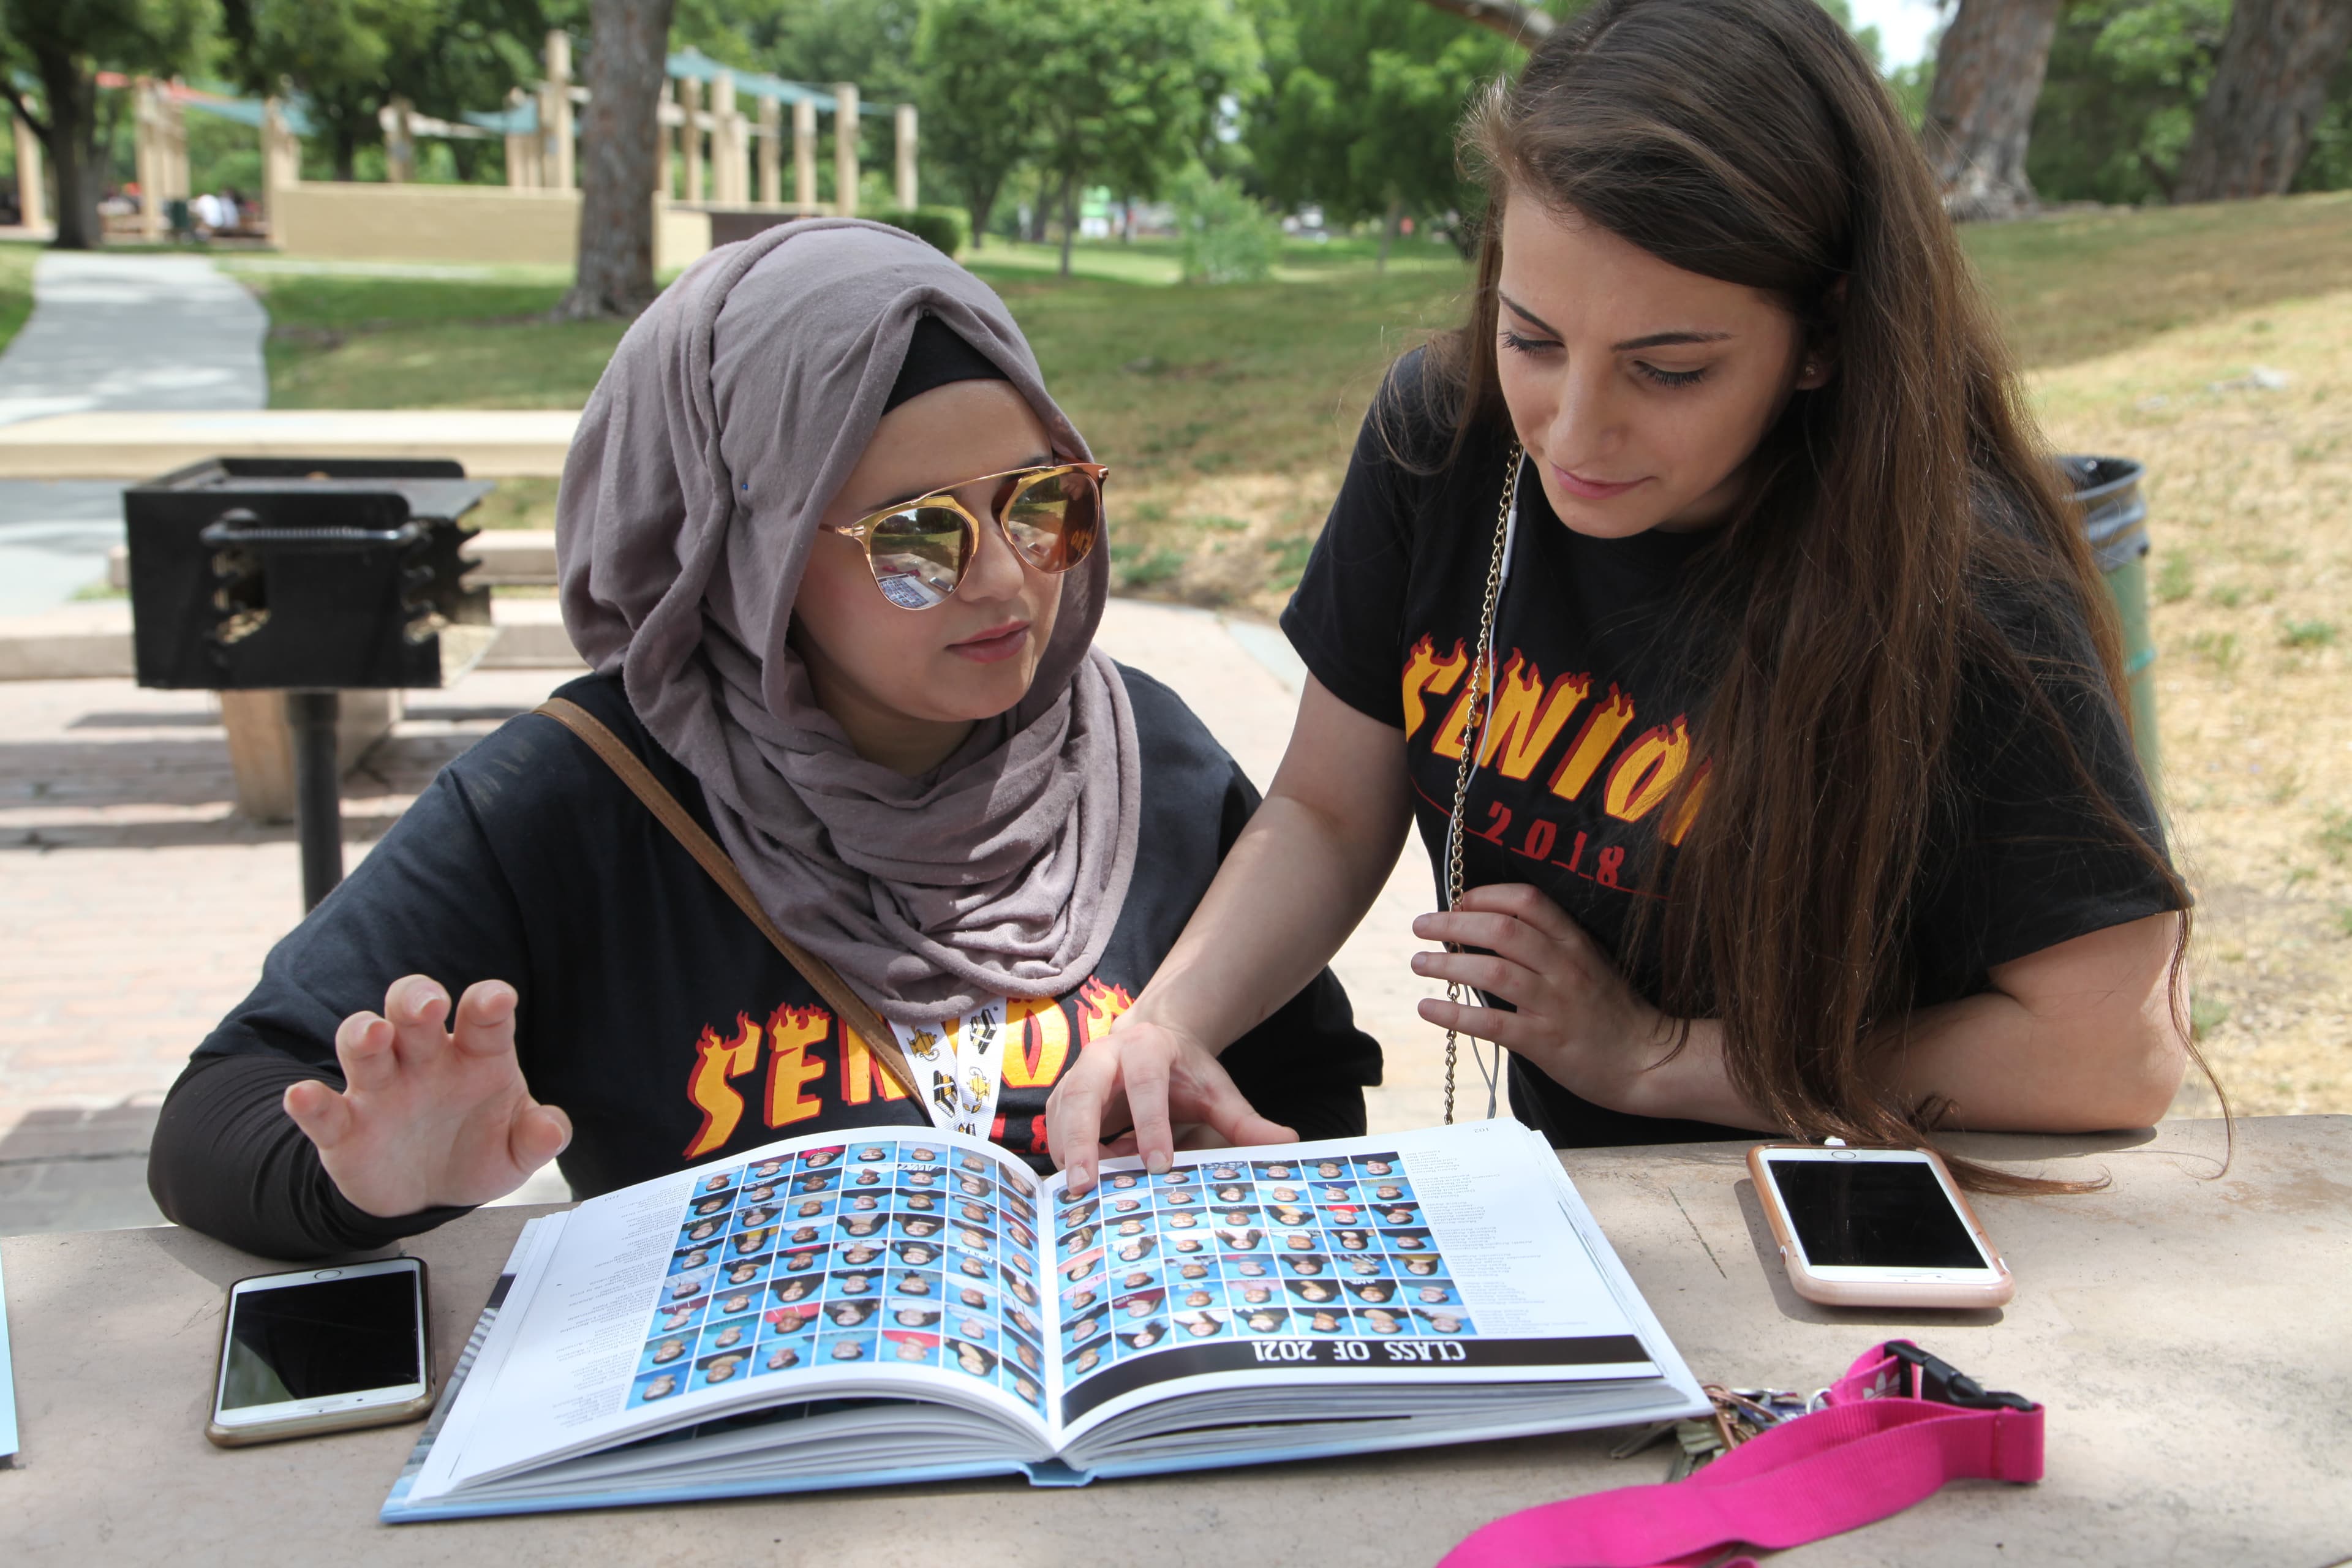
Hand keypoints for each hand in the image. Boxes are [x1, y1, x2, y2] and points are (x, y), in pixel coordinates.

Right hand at [282, 975, 571, 1218]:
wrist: (429, 1195)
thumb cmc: (478, 1151)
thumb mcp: (516, 1152)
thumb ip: (536, 1137)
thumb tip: (553, 1128)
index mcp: (475, 1055)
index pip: (482, 1017)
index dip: (488, 1003)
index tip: (498, 998)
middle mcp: (424, 1060)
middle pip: (412, 1010)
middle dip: (416, 998)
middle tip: (429, 1004)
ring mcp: (381, 1090)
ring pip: (363, 1045)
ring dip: (363, 1034)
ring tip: (373, 1035)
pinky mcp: (345, 1128)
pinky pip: (323, 1110)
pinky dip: (309, 1102)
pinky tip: (302, 1096)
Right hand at [1045, 1016, 1296, 1194]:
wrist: (1151, 1046)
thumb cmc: (1186, 1074)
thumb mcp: (1217, 1092)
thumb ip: (1245, 1120)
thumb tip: (1287, 1142)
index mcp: (1146, 1047)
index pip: (1146, 1084)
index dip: (1150, 1124)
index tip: (1160, 1165)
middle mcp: (1103, 1056)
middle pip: (1082, 1093)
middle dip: (1082, 1137)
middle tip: (1087, 1184)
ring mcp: (1077, 1076)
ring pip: (1060, 1112)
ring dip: (1065, 1152)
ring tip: (1075, 1194)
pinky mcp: (1063, 1098)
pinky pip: (1054, 1128)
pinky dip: (1062, 1156)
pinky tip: (1076, 1187)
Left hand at [1410, 883, 1675, 1114]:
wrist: (1647, 1061)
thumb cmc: (1612, 1012)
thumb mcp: (1589, 964)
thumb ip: (1550, 945)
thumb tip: (1493, 927)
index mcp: (1575, 942)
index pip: (1527, 901)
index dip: (1485, 895)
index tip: (1458, 900)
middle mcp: (1564, 966)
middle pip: (1501, 930)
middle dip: (1453, 923)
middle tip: (1421, 926)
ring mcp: (1555, 1004)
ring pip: (1492, 971)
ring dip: (1447, 964)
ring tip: (1418, 963)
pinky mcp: (1544, 1041)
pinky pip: (1492, 1022)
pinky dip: (1455, 1013)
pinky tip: (1428, 1008)